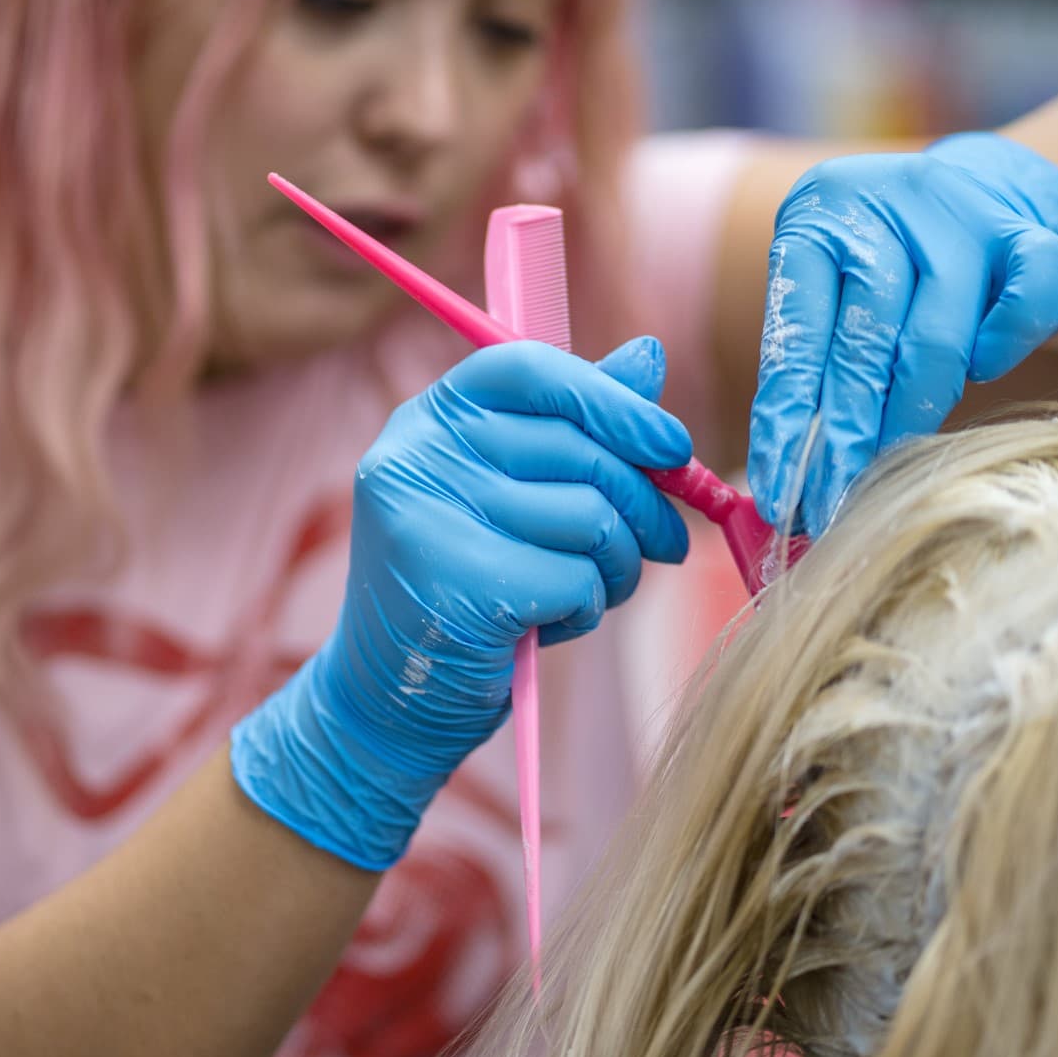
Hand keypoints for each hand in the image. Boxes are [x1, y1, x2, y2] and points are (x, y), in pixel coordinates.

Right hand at [230, 338, 691, 869]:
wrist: (386, 702)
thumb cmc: (465, 585)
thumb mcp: (512, 494)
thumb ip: (574, 423)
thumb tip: (649, 354)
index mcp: (426, 419)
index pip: (531, 369)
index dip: (613, 401)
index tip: (671, 446)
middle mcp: (415, 457)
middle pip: (578, 449)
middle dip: (644, 504)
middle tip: (665, 542)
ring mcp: (427, 520)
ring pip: (590, 518)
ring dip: (617, 564)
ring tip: (591, 587)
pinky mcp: (455, 587)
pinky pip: (578, 581)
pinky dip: (587, 609)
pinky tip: (551, 623)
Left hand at [748, 132, 1057, 535]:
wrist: (992, 189)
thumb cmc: (893, 265)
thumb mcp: (837, 284)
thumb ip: (815, 357)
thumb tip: (786, 473)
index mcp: (819, 216)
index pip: (794, 333)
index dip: (786, 420)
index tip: (779, 492)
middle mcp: (884, 205)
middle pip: (862, 342)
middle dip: (844, 437)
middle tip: (828, 504)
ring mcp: (960, 214)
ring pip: (936, 339)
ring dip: (910, 417)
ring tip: (885, 473)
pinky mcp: (1029, 230)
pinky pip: (1024, 305)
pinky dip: (1001, 352)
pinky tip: (981, 371)